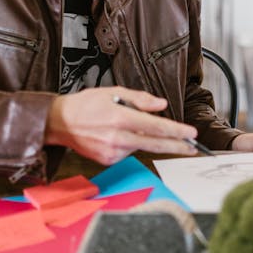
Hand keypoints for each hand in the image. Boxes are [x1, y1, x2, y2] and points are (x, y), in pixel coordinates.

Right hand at [45, 87, 198, 164]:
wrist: (60, 122)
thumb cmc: (86, 105)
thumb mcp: (114, 91)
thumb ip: (140, 99)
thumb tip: (161, 105)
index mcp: (121, 117)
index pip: (156, 127)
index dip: (176, 131)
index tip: (191, 133)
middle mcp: (117, 137)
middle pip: (155, 144)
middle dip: (177, 146)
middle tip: (193, 147)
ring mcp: (112, 152)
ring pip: (141, 146)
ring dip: (144, 138)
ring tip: (125, 125)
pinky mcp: (108, 160)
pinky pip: (128, 152)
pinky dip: (129, 143)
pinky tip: (117, 135)